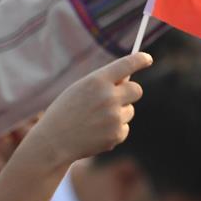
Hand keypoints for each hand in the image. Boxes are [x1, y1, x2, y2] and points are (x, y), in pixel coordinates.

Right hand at [20, 52, 152, 170]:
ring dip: (119, 113)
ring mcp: (114, 117)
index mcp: (97, 81)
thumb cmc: (64, 113)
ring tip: (96, 120)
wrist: (53, 142)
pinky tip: (96, 133)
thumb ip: (101, 83)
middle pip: (136, 90)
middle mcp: (109, 96)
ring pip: (130, 110)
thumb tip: (127, 79)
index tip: (147, 59)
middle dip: (130, 92)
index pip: (127, 64)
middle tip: (118, 97)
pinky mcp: (117, 134)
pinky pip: (124, 127)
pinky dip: (114, 130)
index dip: (141, 59)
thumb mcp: (78, 90)